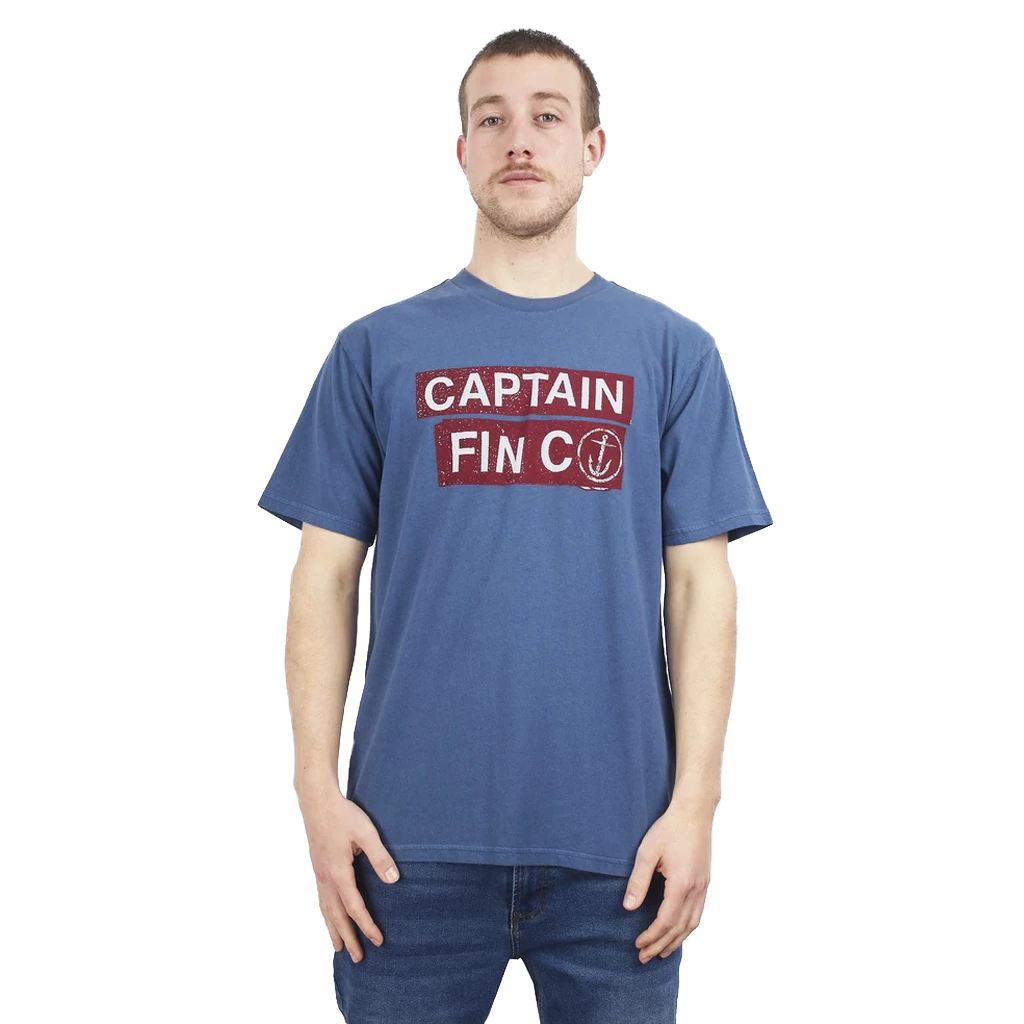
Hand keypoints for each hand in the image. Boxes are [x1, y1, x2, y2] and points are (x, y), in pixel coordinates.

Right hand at [299, 787, 400, 961]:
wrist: (317, 801)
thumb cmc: (343, 815)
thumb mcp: (366, 833)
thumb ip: (380, 857)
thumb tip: (394, 880)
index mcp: (338, 872)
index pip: (354, 907)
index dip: (366, 925)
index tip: (378, 941)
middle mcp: (325, 878)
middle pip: (337, 915)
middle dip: (348, 937)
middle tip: (359, 958)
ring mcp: (319, 874)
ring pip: (326, 909)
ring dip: (334, 930)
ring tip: (339, 948)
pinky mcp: (317, 868)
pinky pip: (321, 899)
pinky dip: (326, 914)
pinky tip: (329, 917)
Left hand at [621, 797, 713, 962]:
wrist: (694, 812)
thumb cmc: (669, 828)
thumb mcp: (647, 852)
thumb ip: (638, 881)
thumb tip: (629, 908)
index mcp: (682, 884)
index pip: (666, 921)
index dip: (652, 936)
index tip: (638, 945)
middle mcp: (696, 889)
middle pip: (680, 928)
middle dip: (662, 945)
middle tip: (645, 957)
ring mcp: (704, 886)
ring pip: (693, 923)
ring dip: (677, 940)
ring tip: (662, 952)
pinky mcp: (705, 882)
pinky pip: (698, 913)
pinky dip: (687, 927)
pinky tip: (678, 930)